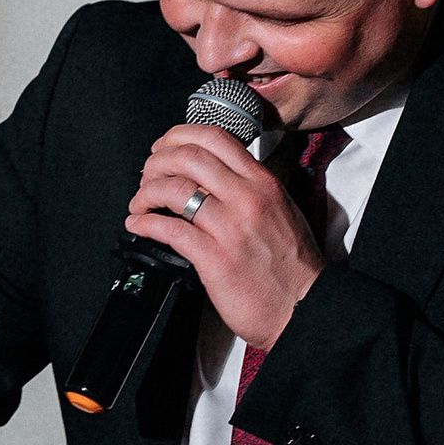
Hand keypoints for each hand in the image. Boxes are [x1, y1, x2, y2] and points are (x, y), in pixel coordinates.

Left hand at [125, 124, 323, 350]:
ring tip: (140, 203)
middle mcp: (247, 198)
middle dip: (157, 162)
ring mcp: (230, 228)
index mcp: (263, 183)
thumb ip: (248, 188)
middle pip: (188, 157)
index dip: (179, 136)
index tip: (163, 148)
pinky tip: (138, 226)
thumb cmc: (292, 265)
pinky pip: (170, 230)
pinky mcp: (215, 258)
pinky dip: (145, 224)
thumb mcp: (281, 210)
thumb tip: (209, 175)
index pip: (215, 138)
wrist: (305, 307)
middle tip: (147, 174)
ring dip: (146, 193)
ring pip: (174, 189)